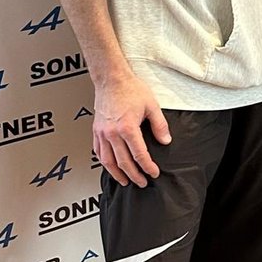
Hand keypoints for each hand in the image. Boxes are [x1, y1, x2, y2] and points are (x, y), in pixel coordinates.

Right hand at [92, 71, 169, 186]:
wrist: (112, 79)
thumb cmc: (130, 89)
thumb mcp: (152, 106)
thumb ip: (159, 125)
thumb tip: (165, 140)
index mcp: (127, 128)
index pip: (139, 155)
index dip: (148, 167)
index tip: (154, 173)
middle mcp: (112, 133)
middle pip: (124, 162)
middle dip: (134, 175)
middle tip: (142, 182)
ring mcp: (102, 133)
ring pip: (108, 161)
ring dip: (117, 174)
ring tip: (125, 181)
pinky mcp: (96, 130)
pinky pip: (98, 151)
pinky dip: (104, 162)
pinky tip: (110, 166)